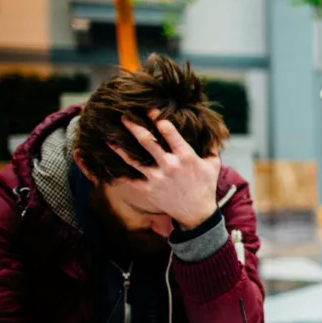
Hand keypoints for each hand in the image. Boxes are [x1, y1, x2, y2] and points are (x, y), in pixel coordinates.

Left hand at [113, 110, 220, 228]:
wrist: (197, 213)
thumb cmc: (205, 186)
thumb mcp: (213, 165)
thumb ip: (211, 147)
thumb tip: (213, 130)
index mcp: (186, 156)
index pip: (169, 132)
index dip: (157, 118)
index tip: (148, 109)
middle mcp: (170, 165)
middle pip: (147, 141)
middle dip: (134, 126)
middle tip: (124, 115)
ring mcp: (157, 178)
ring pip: (134, 160)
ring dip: (120, 148)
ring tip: (108, 137)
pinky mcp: (149, 190)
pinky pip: (131, 179)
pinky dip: (119, 172)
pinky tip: (108, 165)